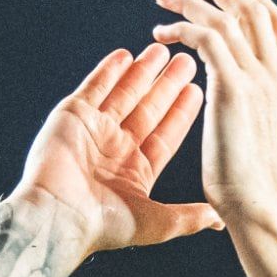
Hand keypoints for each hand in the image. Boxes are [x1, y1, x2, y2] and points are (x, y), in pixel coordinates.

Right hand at [7, 42, 216, 256]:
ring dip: (141, 72)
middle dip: (166, 85)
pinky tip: (125, 55)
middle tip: (185, 61)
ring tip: (161, 50)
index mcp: (135, 172)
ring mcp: (93, 131)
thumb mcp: (157, 224)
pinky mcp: (71, 116)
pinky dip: (109, 71)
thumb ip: (188, 217)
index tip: (197, 91)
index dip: (181, 113)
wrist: (57, 217)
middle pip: (147, 109)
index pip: (165, 134)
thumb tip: (219, 220)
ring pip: (123, 94)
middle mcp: (115, 149)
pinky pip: (94, 87)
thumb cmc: (104, 226)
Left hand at [150, 0, 276, 234]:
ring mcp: (258, 78)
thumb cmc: (252, 186)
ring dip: (191, 1)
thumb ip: (250, 106)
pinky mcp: (233, 88)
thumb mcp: (258, 134)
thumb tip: (232, 97)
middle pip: (253, 8)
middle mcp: (275, 73)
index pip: (276, 21)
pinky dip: (183, 29)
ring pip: (226, 17)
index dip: (249, 1)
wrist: (259, 206)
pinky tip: (162, 36)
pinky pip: (207, 38)